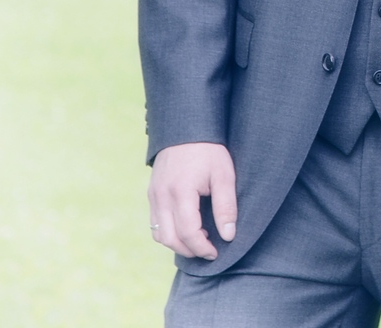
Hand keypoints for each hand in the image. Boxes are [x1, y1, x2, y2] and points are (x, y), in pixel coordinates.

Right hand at [148, 141, 235, 259]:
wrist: (186, 129)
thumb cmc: (209, 151)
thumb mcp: (224, 176)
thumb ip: (226, 207)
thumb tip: (228, 235)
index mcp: (181, 192)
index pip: (188, 232)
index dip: (202, 248)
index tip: (216, 252)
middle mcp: (162, 196)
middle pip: (170, 238)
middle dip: (190, 250)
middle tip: (208, 250)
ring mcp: (154, 195)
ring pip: (159, 234)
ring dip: (177, 243)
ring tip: (199, 239)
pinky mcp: (151, 193)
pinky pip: (155, 223)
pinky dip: (169, 233)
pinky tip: (186, 228)